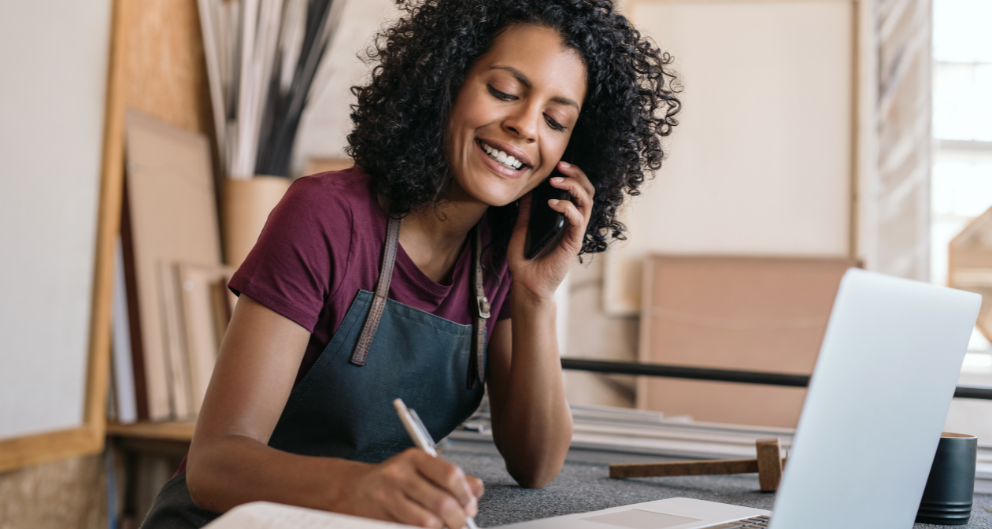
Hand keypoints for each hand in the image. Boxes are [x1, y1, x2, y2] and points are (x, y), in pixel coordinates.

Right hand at [338, 448, 483, 527]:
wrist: (352, 489)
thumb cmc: (391, 480)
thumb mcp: (420, 470)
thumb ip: (450, 478)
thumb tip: (477, 490)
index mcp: (414, 458)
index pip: (450, 475)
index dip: (465, 495)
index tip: (470, 506)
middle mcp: (399, 474)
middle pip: (442, 502)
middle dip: (458, 518)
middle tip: (460, 523)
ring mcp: (386, 496)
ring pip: (428, 522)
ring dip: (440, 528)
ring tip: (440, 525)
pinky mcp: (378, 517)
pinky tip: (422, 526)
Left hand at [507, 161, 594, 299]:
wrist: (526, 283)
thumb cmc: (525, 259)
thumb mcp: (522, 228)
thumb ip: (527, 211)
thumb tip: (527, 190)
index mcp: (563, 218)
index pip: (576, 191)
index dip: (571, 175)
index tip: (557, 165)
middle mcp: (573, 223)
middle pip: (587, 192)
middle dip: (577, 175)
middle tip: (561, 166)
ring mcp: (575, 232)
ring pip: (587, 202)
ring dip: (573, 187)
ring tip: (555, 181)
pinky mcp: (573, 242)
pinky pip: (577, 219)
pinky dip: (567, 207)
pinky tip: (552, 203)